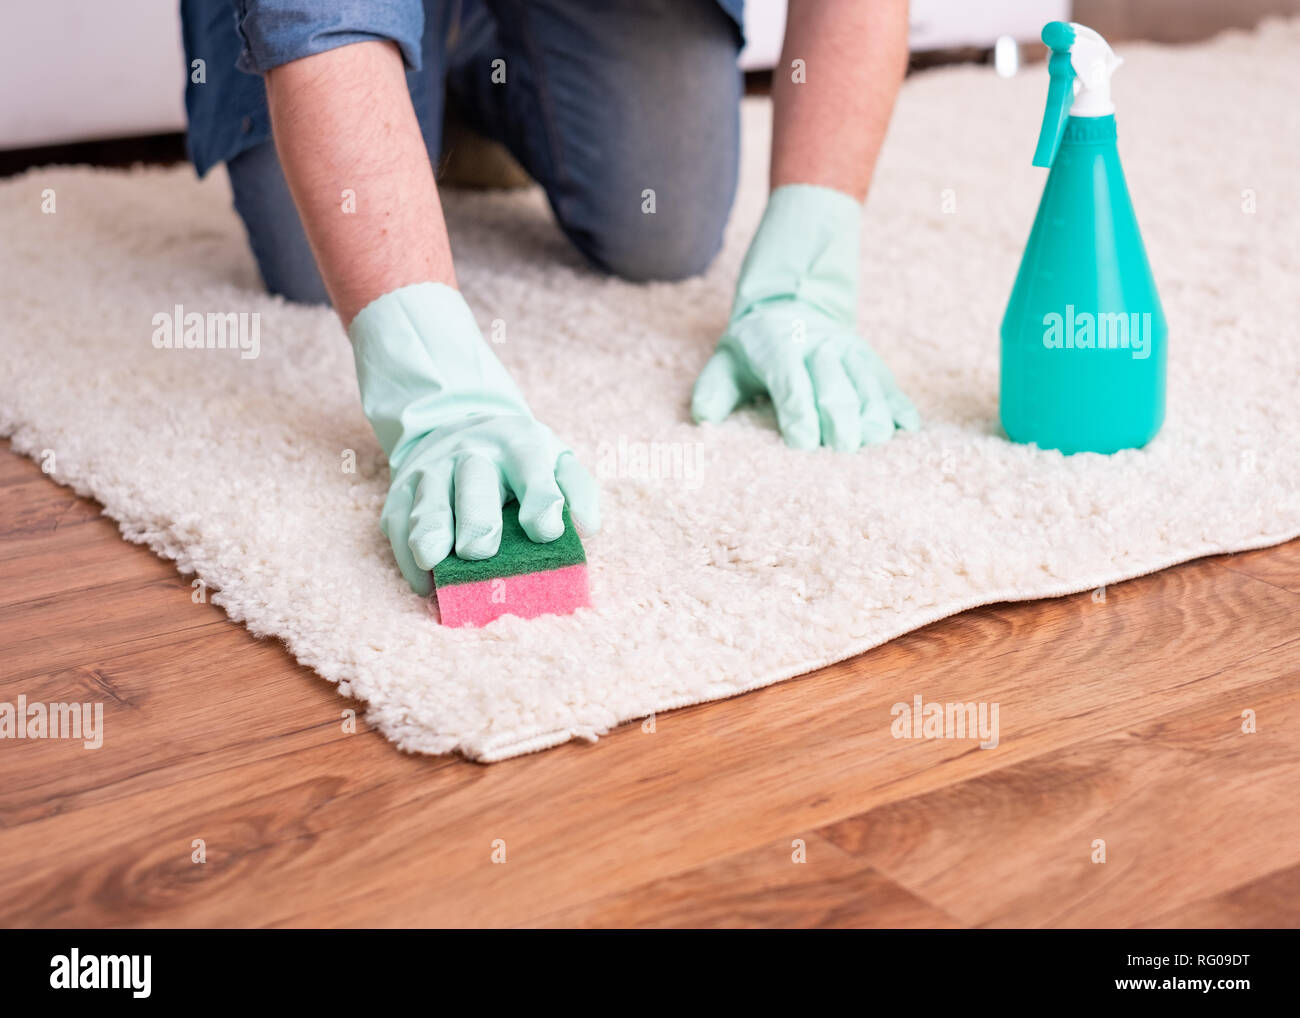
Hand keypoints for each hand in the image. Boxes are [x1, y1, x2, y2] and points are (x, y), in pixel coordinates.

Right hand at [350, 283, 599, 594]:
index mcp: (517, 444)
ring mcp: (432, 470)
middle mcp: (471, 453)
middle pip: (473, 482)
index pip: (530, 468)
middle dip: (477, 517)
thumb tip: (588, 527)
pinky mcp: (401, 493)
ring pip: (429, 500)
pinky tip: (423, 581)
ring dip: (430, 529)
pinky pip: (399, 522)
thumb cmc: (518, 460)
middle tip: (481, 550)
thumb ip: (576, 489)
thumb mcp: (554, 460)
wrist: (458, 428)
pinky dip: (407, 553)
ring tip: (434, 559)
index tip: (547, 532)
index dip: (540, 500)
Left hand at [692, 302, 918, 450]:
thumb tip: (704, 418)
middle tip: (842, 453)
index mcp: (779, 346)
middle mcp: (820, 347)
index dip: (798, 413)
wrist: (791, 305)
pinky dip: (901, 408)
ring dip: (874, 420)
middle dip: (840, 422)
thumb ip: (713, 390)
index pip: (791, 382)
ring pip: (870, 388)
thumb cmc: (754, 348)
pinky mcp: (872, 362)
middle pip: (836, 388)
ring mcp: (851, 353)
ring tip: (872, 448)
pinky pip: (890, 386)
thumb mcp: (725, 361)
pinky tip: (907, 432)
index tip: (802, 444)